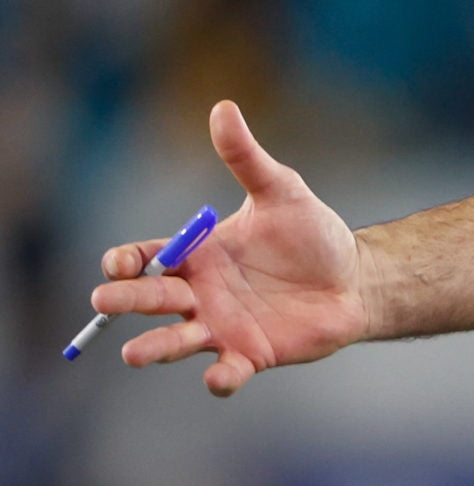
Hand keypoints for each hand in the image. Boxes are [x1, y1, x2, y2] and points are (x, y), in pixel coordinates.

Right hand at [91, 101, 370, 394]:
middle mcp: (199, 294)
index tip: (121, 260)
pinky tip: (217, 376)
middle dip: (125, 300)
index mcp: (197, 256)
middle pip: (149, 299)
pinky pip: (228, 372)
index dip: (126, 260)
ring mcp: (221, 327)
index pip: (145, 259)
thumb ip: (247, 157)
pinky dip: (220, 378)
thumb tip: (223, 107)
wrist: (356, 277)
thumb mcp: (281, 191)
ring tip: (135, 353)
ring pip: (175, 340)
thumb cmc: (312, 235)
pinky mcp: (251, 354)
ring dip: (155, 347)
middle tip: (106, 301)